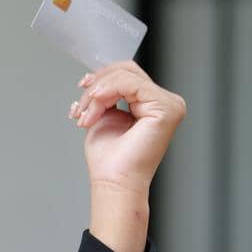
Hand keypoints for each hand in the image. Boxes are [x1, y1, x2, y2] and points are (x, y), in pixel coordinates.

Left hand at [68, 59, 186, 193]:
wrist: (114, 181)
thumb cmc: (110, 159)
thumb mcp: (104, 114)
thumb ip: (106, 94)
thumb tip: (96, 77)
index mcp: (153, 104)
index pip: (128, 73)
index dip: (101, 77)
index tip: (82, 89)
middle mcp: (165, 103)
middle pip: (127, 69)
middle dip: (98, 84)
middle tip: (82, 105)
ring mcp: (169, 105)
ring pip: (126, 75)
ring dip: (97, 94)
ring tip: (86, 115)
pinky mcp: (166, 109)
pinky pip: (130, 84)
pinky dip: (105, 94)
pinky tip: (94, 112)